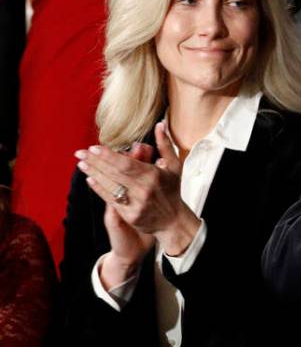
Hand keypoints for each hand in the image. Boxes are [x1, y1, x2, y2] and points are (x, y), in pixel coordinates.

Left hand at [76, 122, 199, 256]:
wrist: (173, 221)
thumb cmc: (172, 191)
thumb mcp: (174, 167)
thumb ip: (165, 145)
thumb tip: (160, 125)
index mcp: (154, 175)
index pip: (126, 164)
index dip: (108, 156)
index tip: (94, 147)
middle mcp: (144, 189)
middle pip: (114, 173)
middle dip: (95, 162)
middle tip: (80, 152)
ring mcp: (136, 204)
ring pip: (110, 186)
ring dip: (94, 173)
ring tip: (82, 163)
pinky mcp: (129, 216)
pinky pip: (110, 200)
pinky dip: (99, 188)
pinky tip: (91, 179)